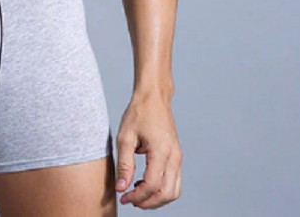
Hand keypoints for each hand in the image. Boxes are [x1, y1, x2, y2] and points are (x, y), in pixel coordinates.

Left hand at [114, 92, 181, 208]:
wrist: (153, 97)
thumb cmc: (139, 113)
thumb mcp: (125, 137)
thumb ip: (124, 164)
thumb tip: (121, 188)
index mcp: (161, 151)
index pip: (152, 185)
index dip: (137, 196)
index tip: (123, 198)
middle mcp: (174, 157)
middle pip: (166, 194)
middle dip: (147, 202)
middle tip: (129, 200)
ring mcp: (178, 158)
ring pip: (174, 191)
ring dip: (156, 199)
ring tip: (137, 194)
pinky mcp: (176, 157)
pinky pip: (174, 182)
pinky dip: (162, 190)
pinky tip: (145, 183)